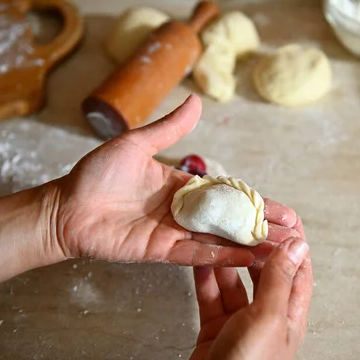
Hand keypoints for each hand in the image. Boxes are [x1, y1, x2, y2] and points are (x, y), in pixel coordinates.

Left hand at [50, 95, 299, 265]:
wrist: (66, 207)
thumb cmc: (96, 174)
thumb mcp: (137, 144)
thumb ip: (169, 128)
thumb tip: (197, 101)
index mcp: (182, 186)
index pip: (228, 194)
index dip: (256, 201)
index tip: (283, 210)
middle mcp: (184, 211)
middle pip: (230, 220)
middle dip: (261, 227)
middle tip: (293, 235)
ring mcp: (174, 233)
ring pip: (219, 240)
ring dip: (249, 246)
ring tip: (279, 252)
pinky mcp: (161, 251)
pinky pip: (196, 255)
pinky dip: (221, 257)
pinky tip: (246, 258)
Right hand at [179, 221, 312, 359]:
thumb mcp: (268, 316)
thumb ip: (280, 279)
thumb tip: (298, 245)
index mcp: (290, 316)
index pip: (297, 271)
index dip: (292, 244)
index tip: (283, 219)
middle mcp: (268, 317)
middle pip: (265, 274)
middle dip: (255, 248)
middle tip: (243, 223)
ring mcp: (241, 323)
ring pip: (235, 283)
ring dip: (227, 261)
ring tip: (219, 237)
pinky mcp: (216, 329)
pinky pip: (213, 297)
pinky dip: (206, 280)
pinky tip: (200, 261)